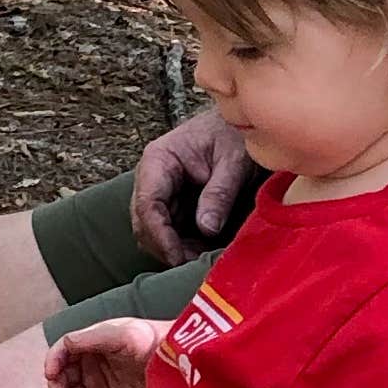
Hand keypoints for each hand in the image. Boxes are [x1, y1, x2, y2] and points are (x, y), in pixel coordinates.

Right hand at [44, 317, 164, 387]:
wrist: (180, 365)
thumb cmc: (155, 342)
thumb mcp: (124, 334)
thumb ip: (93, 338)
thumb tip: (66, 344)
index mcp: (93, 342)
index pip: (63, 351)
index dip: (53, 362)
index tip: (51, 376)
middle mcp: (92, 363)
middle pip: (63, 377)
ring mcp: (99, 384)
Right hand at [131, 108, 255, 265]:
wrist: (242, 122)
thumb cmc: (235, 134)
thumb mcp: (234, 161)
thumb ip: (219, 193)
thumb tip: (206, 228)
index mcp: (159, 159)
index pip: (147, 203)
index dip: (159, 235)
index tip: (177, 257)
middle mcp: (153, 176)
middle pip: (144, 222)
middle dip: (166, 247)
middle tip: (195, 264)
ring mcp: (162, 191)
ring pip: (154, 230)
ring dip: (175, 249)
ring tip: (203, 258)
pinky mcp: (175, 202)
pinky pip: (170, 230)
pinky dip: (184, 244)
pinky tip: (204, 251)